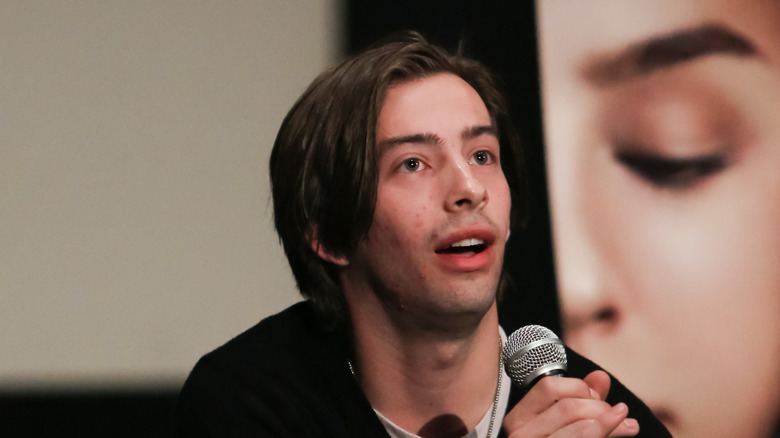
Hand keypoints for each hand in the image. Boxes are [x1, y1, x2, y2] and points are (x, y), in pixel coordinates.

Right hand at [502, 370, 638, 437]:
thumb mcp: (564, 426)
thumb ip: (581, 401)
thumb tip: (601, 377)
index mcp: (518, 418)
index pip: (549, 387)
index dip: (580, 387)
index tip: (597, 396)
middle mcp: (520, 434)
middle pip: (569, 406)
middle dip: (601, 407)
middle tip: (617, 415)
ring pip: (580, 424)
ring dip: (610, 421)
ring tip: (627, 424)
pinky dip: (607, 432)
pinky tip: (623, 431)